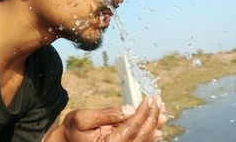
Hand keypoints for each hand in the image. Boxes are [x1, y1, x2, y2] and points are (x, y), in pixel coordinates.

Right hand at [44, 96, 165, 141]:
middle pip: (142, 135)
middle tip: (158, 102)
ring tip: (161, 112)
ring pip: (144, 141)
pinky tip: (156, 126)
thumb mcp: (84, 118)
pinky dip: (150, 134)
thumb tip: (130, 109)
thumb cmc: (74, 130)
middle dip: (152, 117)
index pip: (132, 127)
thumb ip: (107, 114)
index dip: (143, 112)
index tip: (150, 99)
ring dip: (154, 125)